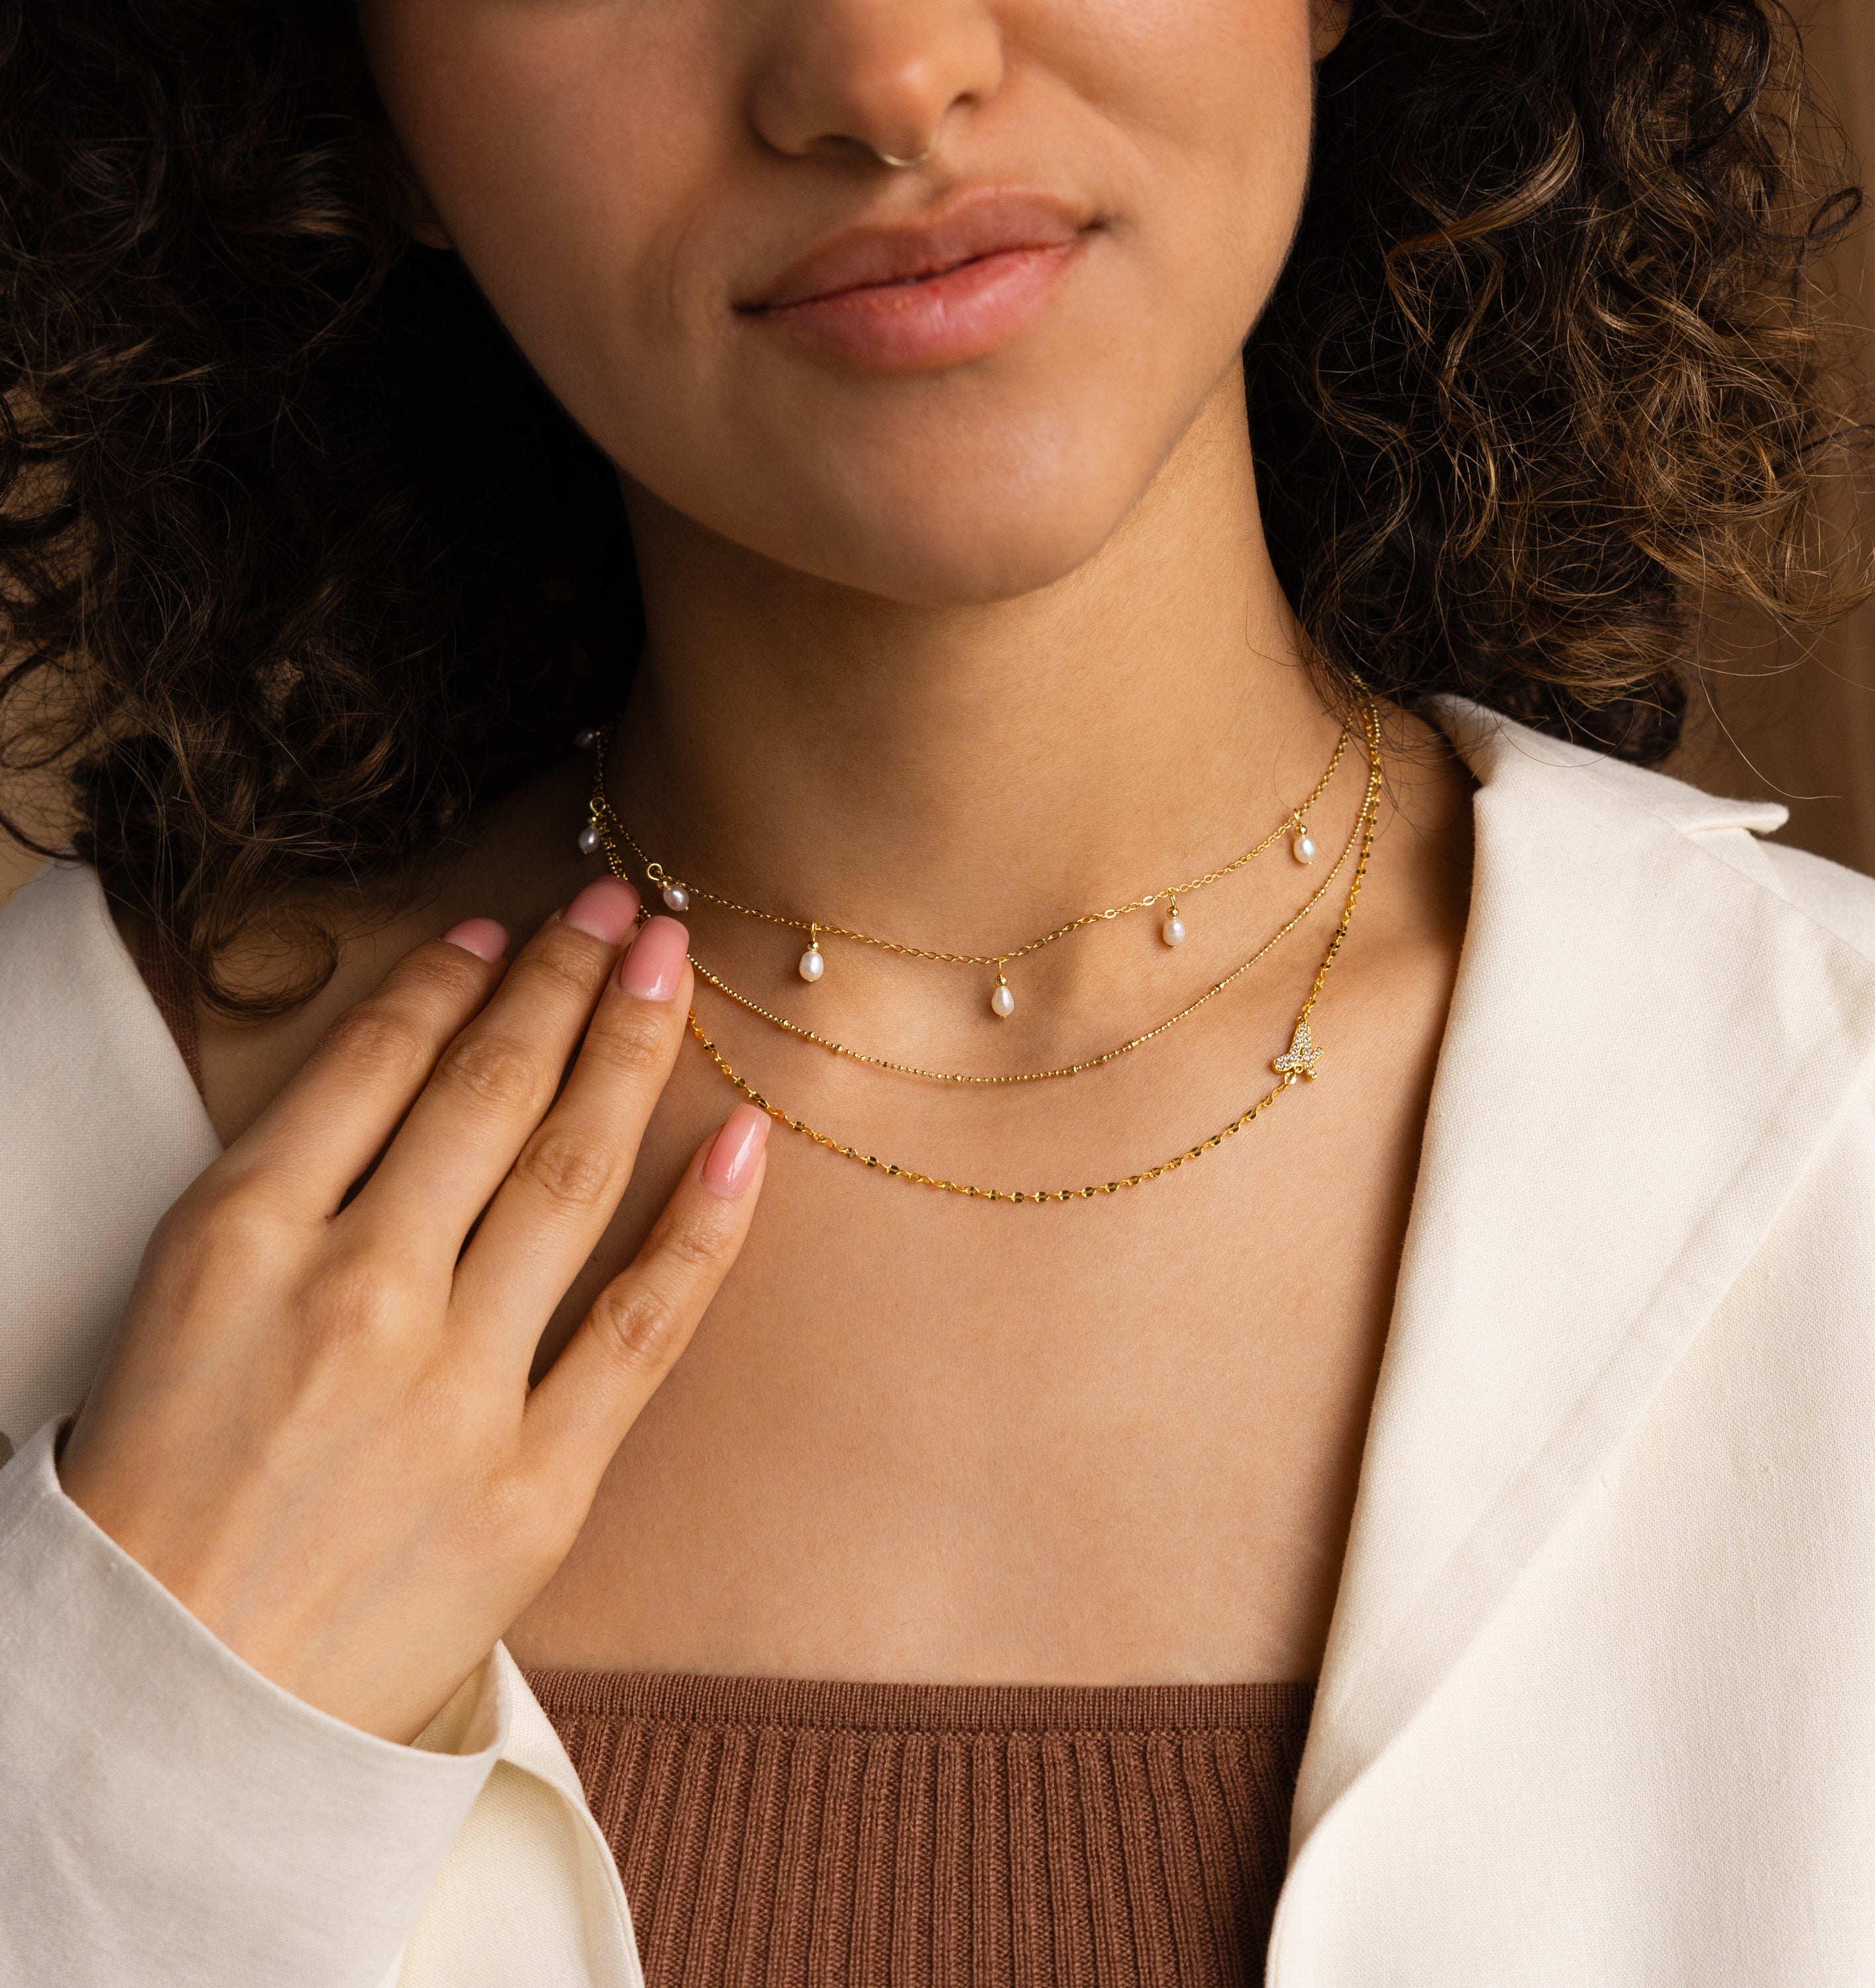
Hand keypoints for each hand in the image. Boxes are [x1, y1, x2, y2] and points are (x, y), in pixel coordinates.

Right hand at [58, 877, 767, 1742]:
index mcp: (237, 1243)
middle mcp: (356, 1294)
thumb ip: (283, 1195)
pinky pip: (645, 1327)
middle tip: (612, 907)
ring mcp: (456, 1391)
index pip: (371, 1065)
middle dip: (560, 982)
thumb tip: (405, 1077)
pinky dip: (705, 1226)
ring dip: (629, 1048)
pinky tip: (747, 1138)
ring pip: (573, 1174)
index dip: (448, 985)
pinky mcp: (538, 1485)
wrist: (163, 1715)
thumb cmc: (151, 1508)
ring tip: (668, 963)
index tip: (498, 936)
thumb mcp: (170, 1312)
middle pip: (490, 1094)